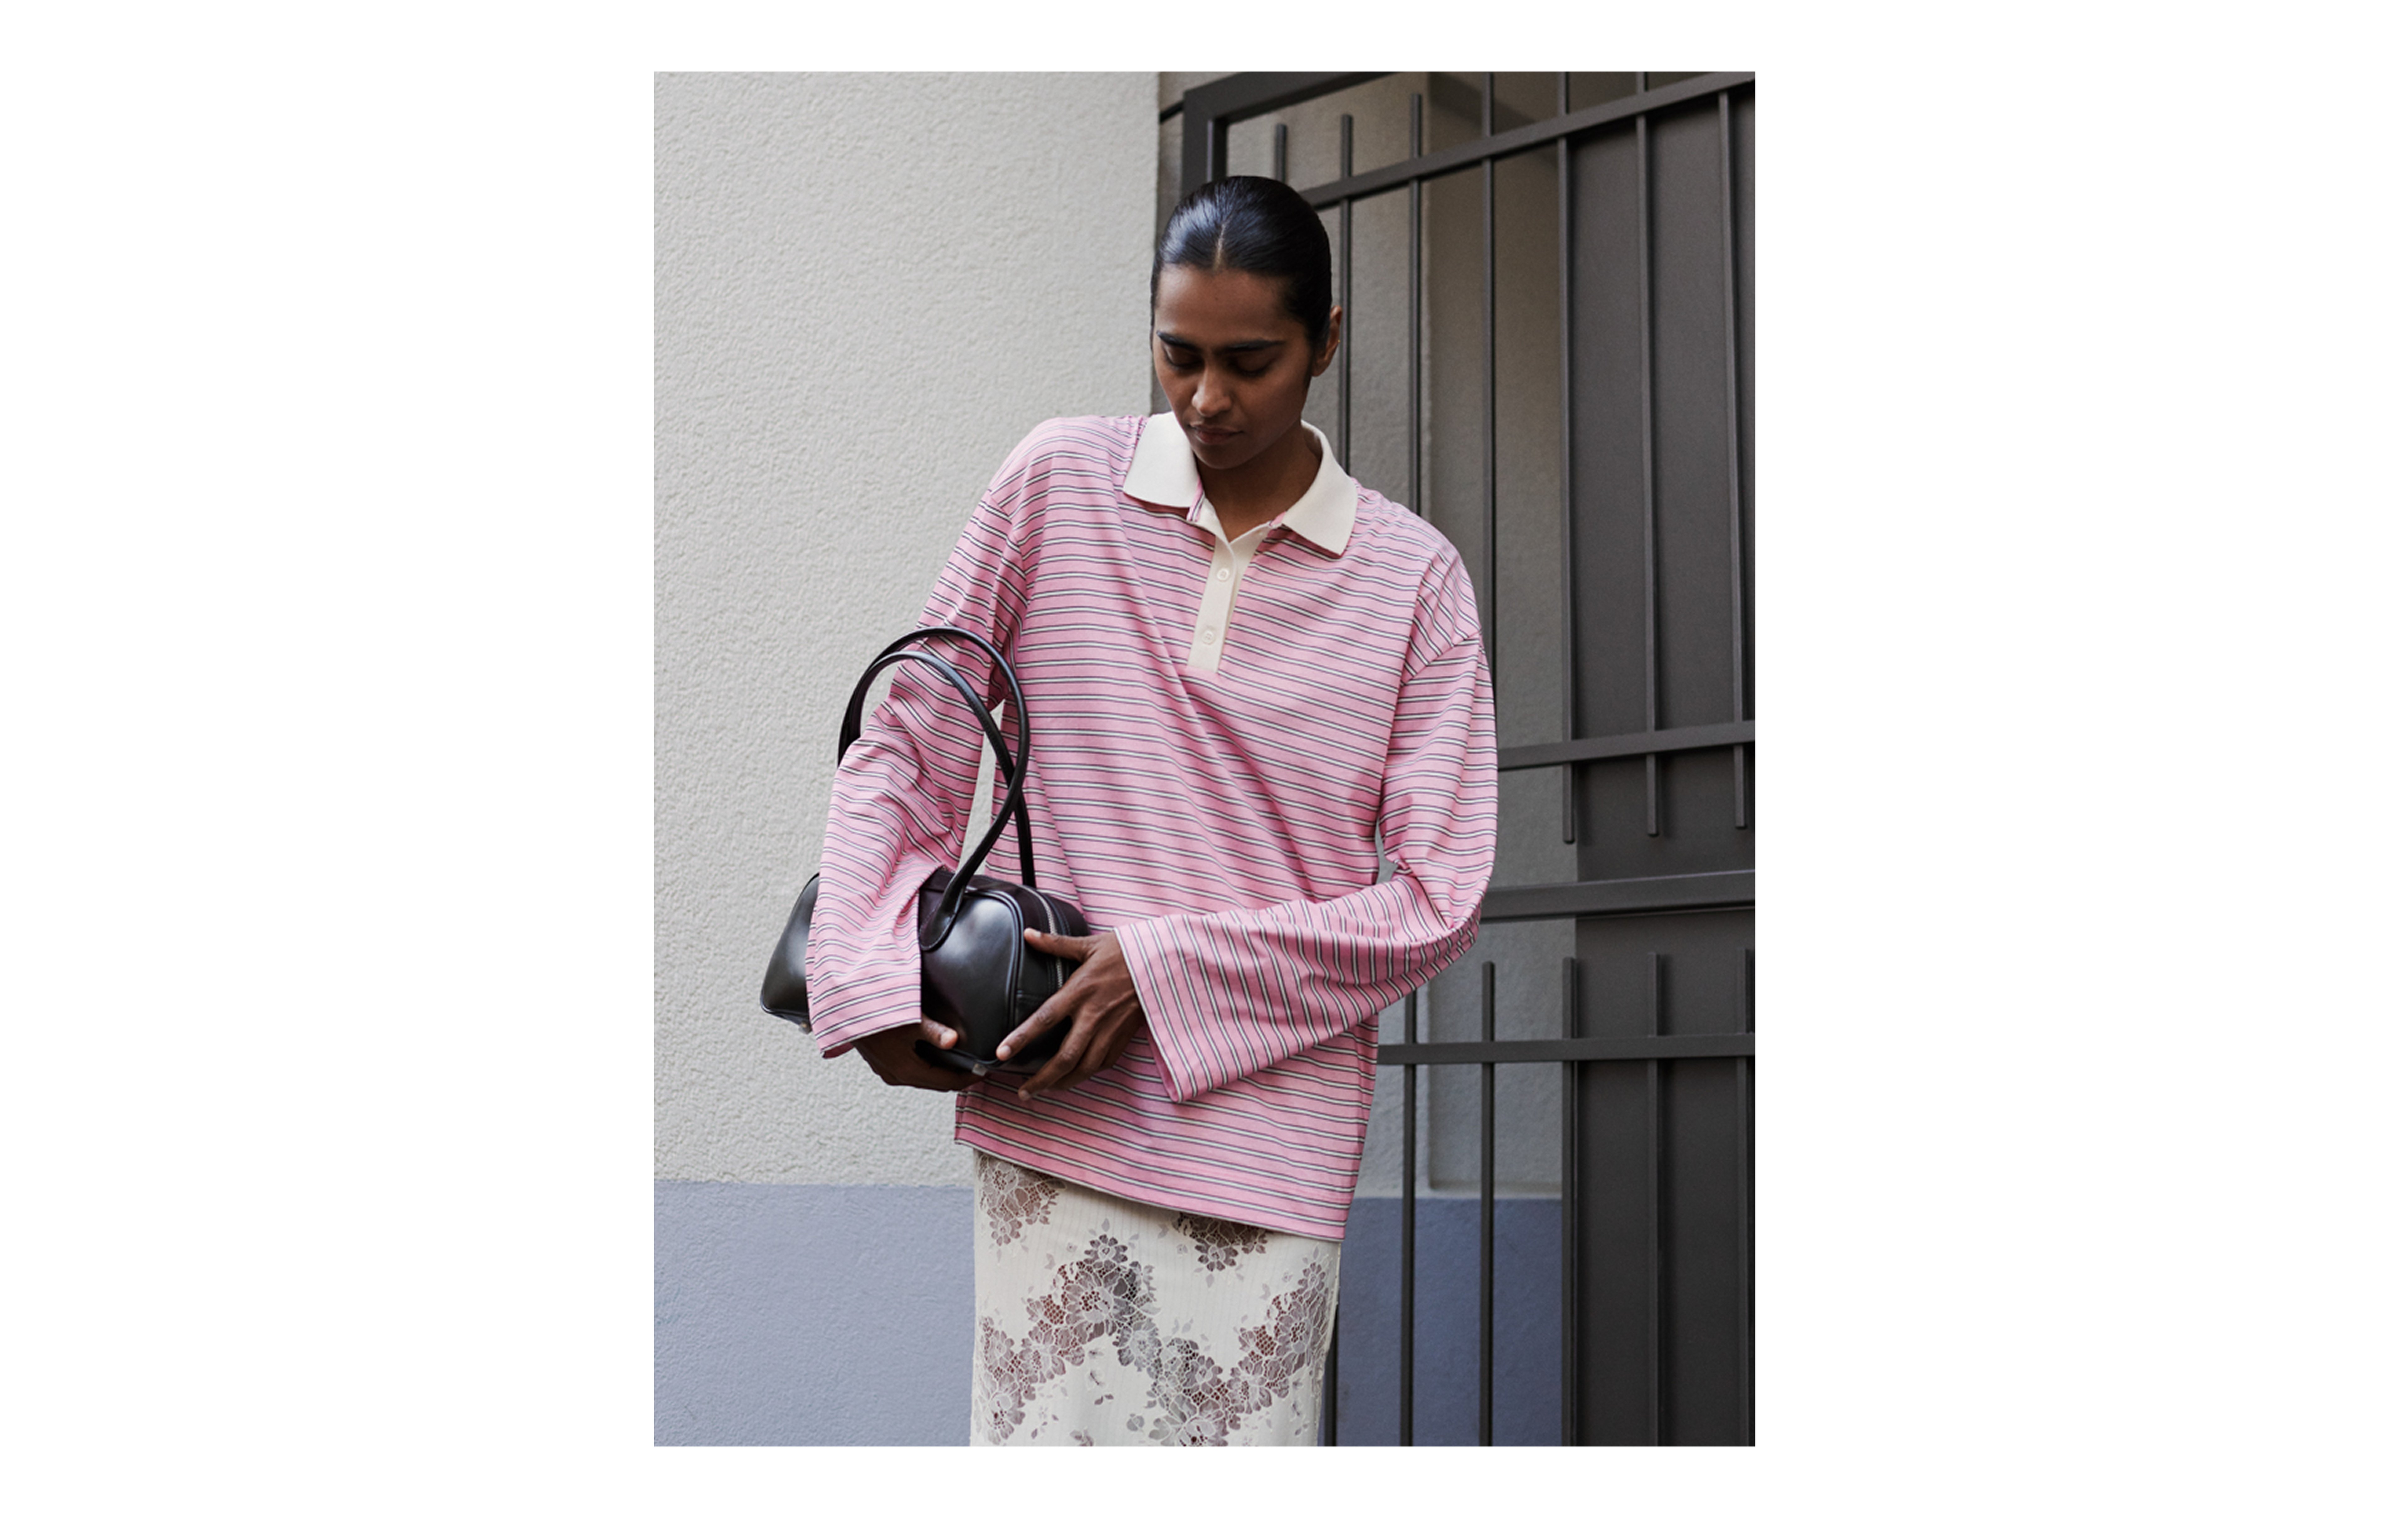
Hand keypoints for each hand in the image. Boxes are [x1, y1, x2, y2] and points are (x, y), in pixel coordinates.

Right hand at [852, 1016, 979, 1091]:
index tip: (986, 1070)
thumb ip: (933, 1031)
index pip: (947, 1082)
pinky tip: (936, 1054)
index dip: (969, 1077)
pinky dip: (928, 1067)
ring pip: (924, 1078)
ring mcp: (888, 1072)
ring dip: (942, 1072)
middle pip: (937, 1083)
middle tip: (978, 1066)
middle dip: (958, 1076)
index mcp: (907, 1070)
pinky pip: (912, 1071)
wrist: (845, 1011)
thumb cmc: (878, 1013)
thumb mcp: (909, 1020)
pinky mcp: (882, 1064)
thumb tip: (954, 1041)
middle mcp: (897, 1076)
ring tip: (961, 1060)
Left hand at [1003, 929, 1144, 1099]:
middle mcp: (1093, 1016)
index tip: (1001, 1054)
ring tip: (1046, 1091)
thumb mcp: (1088, 945)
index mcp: (1080, 992)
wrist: (1162, 962)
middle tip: (1023, 1092)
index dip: (1021, 1038)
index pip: (1044, 1019)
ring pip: (1085, 1067)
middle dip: (1042, 1079)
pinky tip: (1075, 1077)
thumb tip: (1028, 934)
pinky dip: (1088, 1073)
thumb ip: (1055, 944)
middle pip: (1065, 1057)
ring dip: (1064, 1083)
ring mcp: (1110, 1029)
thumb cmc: (1124, 951)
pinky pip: (1104, 1063)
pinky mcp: (1124, 1037)